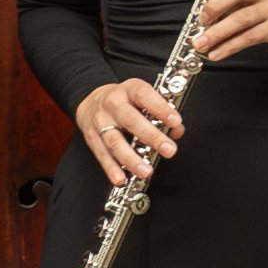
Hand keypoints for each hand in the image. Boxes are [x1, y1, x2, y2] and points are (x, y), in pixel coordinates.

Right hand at [75, 81, 183, 195]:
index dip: (161, 108)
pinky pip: (102, 154)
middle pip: (132, 121)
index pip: (145, 96)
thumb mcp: (143, 96)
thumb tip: (176, 130)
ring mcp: (101, 121)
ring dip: (131, 159)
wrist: (91, 100)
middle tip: (169, 150)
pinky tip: (121, 179)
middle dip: (152, 137)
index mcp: (130, 89)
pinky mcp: (91, 137)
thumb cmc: (125, 99)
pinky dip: (111, 168)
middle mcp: (113, 104)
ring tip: (146, 171)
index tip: (175, 122)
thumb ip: (162, 111)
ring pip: (115, 141)